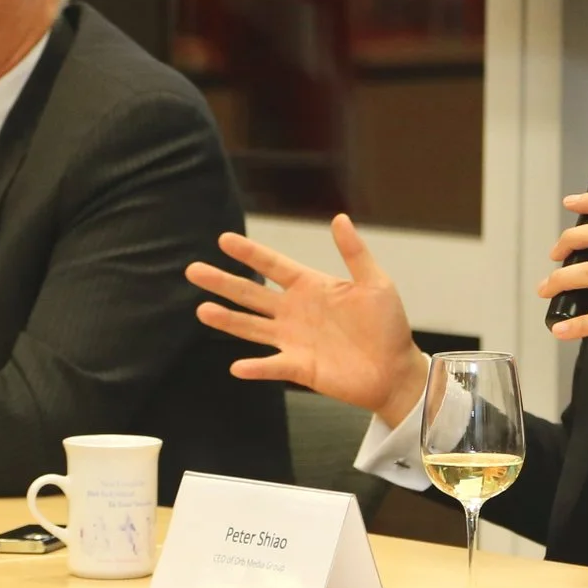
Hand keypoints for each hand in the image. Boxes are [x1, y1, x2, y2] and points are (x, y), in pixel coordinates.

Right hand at [187, 215, 428, 424]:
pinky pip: (271, 365)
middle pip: (251, 293)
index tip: (224, 239)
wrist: (395, 370)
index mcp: (310, 287)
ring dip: (227, 320)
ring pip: (251, 327)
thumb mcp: (375, 283)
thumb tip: (339, 218)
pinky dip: (255, 367)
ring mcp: (293, 339)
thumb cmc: (388, 325)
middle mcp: (294, 311)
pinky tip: (237, 366)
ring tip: (202, 310)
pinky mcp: (298, 367)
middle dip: (223, 282)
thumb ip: (355, 253)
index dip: (249, 253)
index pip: (272, 265)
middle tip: (193, 270)